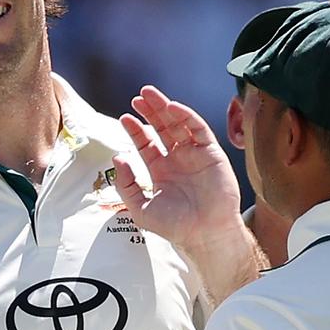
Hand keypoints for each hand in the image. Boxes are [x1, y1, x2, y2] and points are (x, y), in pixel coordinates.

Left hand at [112, 86, 241, 248]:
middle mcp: (177, 159)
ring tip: (150, 95)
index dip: (136, 129)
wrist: (203, 234)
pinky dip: (186, 116)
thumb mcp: (139, 208)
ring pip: (179, 124)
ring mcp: (195, 155)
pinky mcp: (212, 153)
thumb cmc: (174, 226)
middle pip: (162, 128)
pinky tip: (172, 107)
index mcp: (161, 170)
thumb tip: (117, 158)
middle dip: (150, 111)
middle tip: (139, 97)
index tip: (125, 118)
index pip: (147, 143)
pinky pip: (199, 129)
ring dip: (165, 107)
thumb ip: (125, 184)